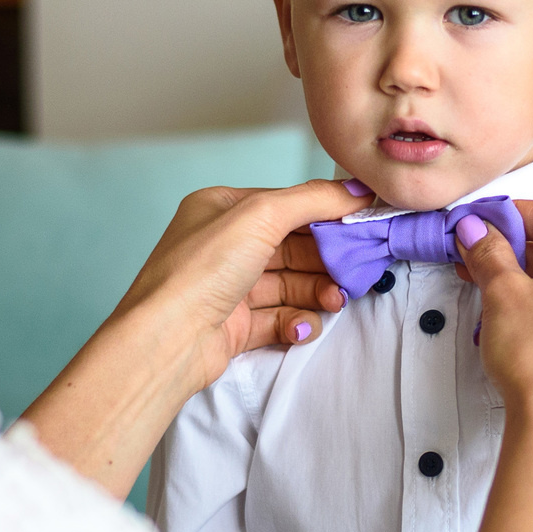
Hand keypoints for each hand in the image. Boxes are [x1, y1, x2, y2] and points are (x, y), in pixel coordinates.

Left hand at [25, 179, 363, 494]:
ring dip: (317, 292)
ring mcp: (229, 288)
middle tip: (357, 272)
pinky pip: (279, 318)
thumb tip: (356, 190)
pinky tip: (302, 326)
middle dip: (327, 260)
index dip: (327, 214)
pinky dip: (297, 321)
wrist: (167, 341)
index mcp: (222, 210)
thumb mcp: (260, 216)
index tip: (365, 224)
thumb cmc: (202, 269)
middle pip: (294, 247)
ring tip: (333, 302)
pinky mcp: (236, 326)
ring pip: (290, 284)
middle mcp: (224, 246)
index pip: (286, 206)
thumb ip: (312, 199)